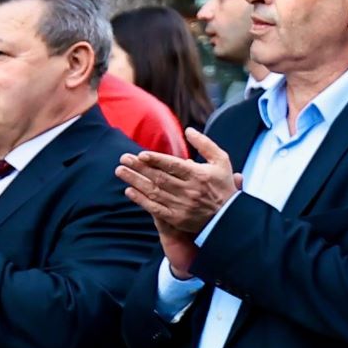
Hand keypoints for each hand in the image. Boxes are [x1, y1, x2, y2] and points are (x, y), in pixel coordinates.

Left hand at [120, 131, 241, 274]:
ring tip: (120, 171)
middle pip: (159, 177)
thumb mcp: (221, 160)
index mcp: (199, 175)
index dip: (156, 160)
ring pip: (153, 192)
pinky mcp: (176, 218)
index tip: (141, 154)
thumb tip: (188, 130)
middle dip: (139, 168)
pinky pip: (154, 208)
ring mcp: (181, 205)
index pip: (174, 166)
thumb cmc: (223, 185)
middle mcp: (189, 190)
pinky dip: (141, 200)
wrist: (228, 217)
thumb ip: (205, 144)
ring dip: (135, 181)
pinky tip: (129, 191)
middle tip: (123, 158)